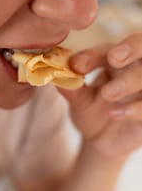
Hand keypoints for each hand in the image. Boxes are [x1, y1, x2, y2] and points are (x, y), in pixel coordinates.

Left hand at [58, 33, 141, 160]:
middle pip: (141, 48)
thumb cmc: (92, 115)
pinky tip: (116, 113)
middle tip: (114, 58)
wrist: (103, 142)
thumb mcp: (80, 103)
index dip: (93, 55)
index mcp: (114, 62)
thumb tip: (57, 76)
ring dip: (129, 80)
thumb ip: (72, 91)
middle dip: (130, 48)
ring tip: (108, 93)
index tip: (76, 64)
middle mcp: (134, 70)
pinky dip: (135, 107)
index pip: (106, 50)